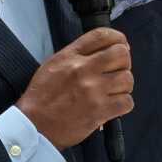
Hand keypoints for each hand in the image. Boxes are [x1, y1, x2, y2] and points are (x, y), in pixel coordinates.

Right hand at [16, 28, 133, 149]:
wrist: (34, 125)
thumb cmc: (42, 96)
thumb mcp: (54, 64)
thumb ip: (77, 54)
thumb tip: (103, 50)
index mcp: (71, 56)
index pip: (102, 35)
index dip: (118, 38)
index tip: (121, 45)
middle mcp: (83, 69)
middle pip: (121, 54)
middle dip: (124, 62)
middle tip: (117, 70)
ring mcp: (93, 91)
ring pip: (127, 79)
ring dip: (124, 85)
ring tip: (114, 91)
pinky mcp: (100, 111)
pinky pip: (127, 102)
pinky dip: (123, 104)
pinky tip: (113, 105)